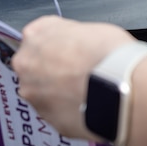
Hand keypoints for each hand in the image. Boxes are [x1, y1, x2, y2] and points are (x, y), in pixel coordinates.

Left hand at [12, 16, 134, 139]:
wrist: (119, 87)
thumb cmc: (108, 55)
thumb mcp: (90, 27)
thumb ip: (72, 36)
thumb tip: (77, 44)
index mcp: (36, 35)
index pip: (40, 35)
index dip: (60, 42)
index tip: (72, 48)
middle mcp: (27, 64)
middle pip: (36, 64)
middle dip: (54, 68)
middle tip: (80, 69)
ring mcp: (33, 94)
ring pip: (43, 90)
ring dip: (60, 90)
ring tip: (86, 88)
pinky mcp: (46, 118)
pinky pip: (56, 110)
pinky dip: (68, 107)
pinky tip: (87, 102)